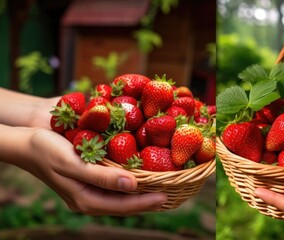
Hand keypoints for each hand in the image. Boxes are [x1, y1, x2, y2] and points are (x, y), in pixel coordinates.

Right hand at [19, 128, 167, 215]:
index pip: (123, 206)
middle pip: (125, 204)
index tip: (168, 195)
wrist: (26, 140)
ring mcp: (89, 189)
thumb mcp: (74, 163)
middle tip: (173, 192)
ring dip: (142, 191)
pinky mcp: (89, 177)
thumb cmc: (47, 149)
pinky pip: (115, 184)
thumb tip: (133, 185)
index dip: (147, 202)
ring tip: (163, 185)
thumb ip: (102, 176)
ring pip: (122, 195)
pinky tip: (142, 173)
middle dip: (149, 200)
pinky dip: (131, 180)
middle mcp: (89, 198)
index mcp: (85, 200)